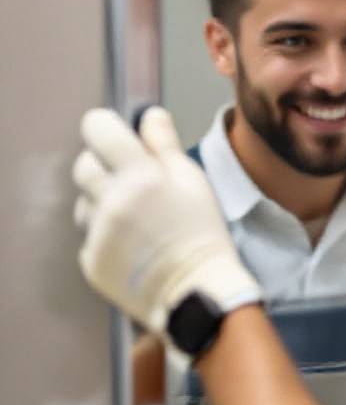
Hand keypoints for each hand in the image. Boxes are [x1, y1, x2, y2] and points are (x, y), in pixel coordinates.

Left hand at [72, 107, 260, 343]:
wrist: (198, 289)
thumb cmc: (203, 233)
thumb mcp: (194, 182)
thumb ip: (166, 145)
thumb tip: (150, 115)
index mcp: (140, 175)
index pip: (97, 129)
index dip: (105, 127)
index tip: (116, 135)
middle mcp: (112, 201)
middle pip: (83, 165)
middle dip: (104, 166)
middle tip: (132, 181)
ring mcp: (98, 233)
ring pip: (85, 202)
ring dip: (103, 203)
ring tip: (137, 219)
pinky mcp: (92, 260)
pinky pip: (90, 236)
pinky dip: (108, 236)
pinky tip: (135, 245)